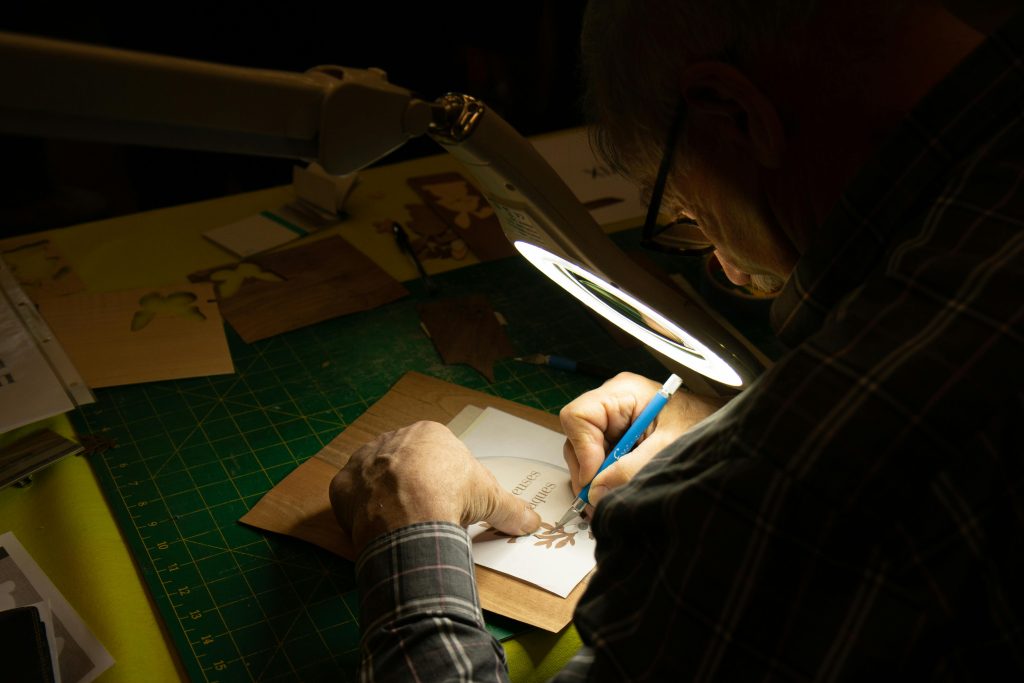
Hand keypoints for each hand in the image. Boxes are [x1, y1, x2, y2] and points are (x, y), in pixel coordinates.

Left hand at [329, 420, 541, 555]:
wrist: (408, 512)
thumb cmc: (451, 493)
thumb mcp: (490, 499)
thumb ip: (512, 509)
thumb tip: (534, 522)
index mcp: (429, 434)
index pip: (438, 456)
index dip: (446, 481)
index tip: (452, 502)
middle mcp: (393, 439)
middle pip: (406, 464)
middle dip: (415, 487)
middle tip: (427, 514)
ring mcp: (364, 460)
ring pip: (376, 477)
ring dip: (385, 496)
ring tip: (401, 523)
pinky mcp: (343, 485)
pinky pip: (351, 496)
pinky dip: (360, 511)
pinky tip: (375, 527)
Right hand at [560, 372, 724, 506]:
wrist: (723, 431)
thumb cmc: (702, 425)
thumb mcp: (667, 449)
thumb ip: (631, 470)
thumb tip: (597, 493)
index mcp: (623, 392)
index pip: (578, 416)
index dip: (583, 450)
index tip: (596, 479)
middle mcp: (612, 402)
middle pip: (577, 436)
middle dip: (587, 470)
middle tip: (601, 497)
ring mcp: (613, 419)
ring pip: (584, 450)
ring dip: (596, 476)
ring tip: (613, 494)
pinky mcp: (617, 435)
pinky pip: (598, 457)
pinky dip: (605, 477)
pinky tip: (619, 487)